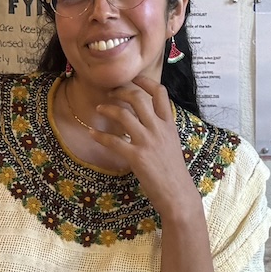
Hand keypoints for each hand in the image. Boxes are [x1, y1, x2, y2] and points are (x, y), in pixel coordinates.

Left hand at [92, 76, 201, 220]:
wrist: (178, 193)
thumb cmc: (172, 170)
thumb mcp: (171, 143)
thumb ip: (160, 128)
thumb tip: (146, 116)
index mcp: (169, 124)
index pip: (160, 93)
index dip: (145, 81)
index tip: (133, 78)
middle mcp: (159, 129)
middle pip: (139, 99)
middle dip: (121, 92)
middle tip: (110, 93)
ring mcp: (147, 142)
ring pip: (124, 115)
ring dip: (108, 109)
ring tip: (99, 108)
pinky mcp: (136, 157)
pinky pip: (113, 141)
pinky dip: (100, 135)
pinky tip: (92, 133)